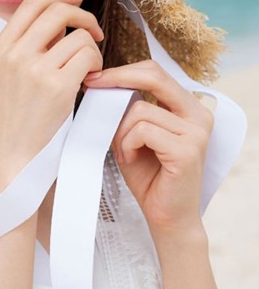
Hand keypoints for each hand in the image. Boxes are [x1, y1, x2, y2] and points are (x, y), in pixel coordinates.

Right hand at [0, 0, 103, 177]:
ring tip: (88, 70)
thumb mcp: (9, 75)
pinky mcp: (56, 86)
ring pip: (78, 34)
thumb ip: (29, 45)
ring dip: (92, 49)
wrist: (14, 159)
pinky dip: (96, 64)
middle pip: (57, 10)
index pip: (31, 3)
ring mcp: (33, 69)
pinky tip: (89, 81)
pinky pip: (88, 55)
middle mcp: (12, 54)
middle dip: (84, 16)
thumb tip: (61, 19)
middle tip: (95, 34)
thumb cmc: (19, 120)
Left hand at [84, 61, 213, 239]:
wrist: (167, 217)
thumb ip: (127, 110)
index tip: (95, 76)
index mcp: (189, 107)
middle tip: (91, 86)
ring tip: (126, 153)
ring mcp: (196, 131)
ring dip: (121, 132)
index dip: (123, 70)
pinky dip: (127, 145)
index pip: (156, 72)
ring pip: (139, 110)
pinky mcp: (188, 150)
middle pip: (153, 77)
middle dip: (117, 79)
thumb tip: (101, 83)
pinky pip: (142, 131)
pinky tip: (131, 160)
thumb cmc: (149, 177)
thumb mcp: (134, 135)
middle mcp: (199, 115)